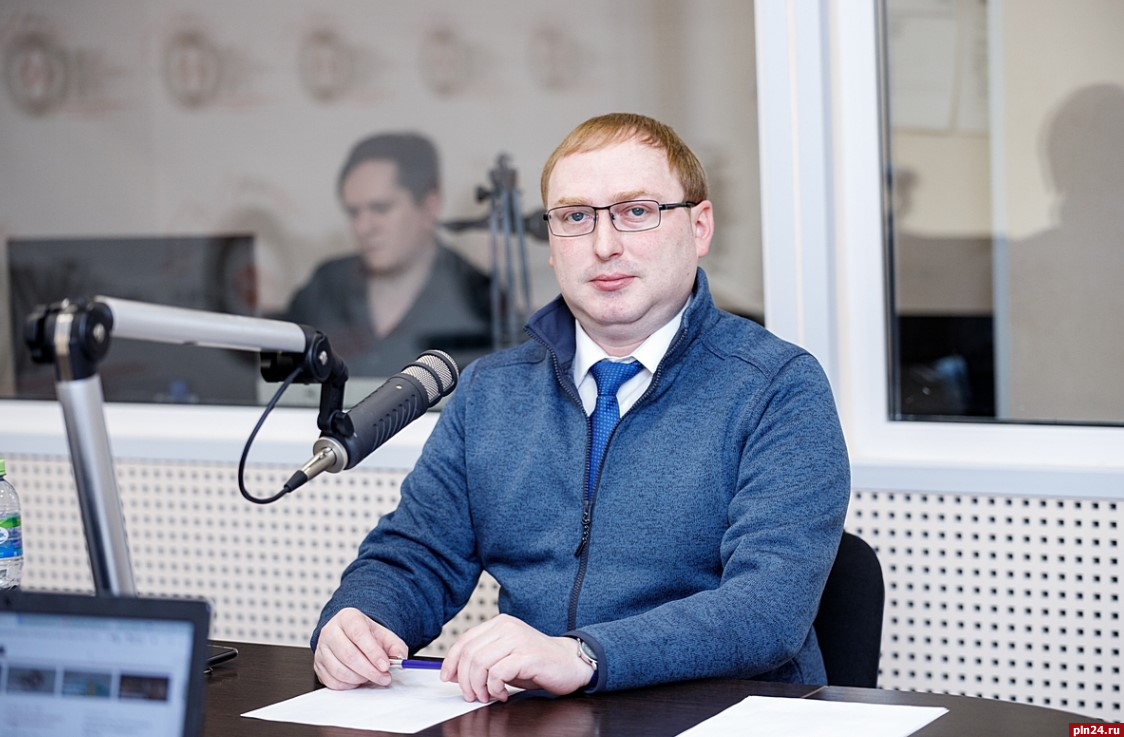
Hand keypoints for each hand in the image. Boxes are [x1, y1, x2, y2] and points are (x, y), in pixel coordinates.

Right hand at [313, 607, 408, 689]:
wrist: (351, 636)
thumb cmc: (367, 636)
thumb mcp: (385, 636)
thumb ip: (396, 646)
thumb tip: (400, 658)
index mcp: (348, 618)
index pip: (359, 635)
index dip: (373, 652)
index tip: (385, 666)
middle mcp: (331, 631)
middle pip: (348, 655)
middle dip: (369, 671)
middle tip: (384, 677)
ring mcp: (322, 649)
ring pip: (339, 670)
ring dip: (359, 679)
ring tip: (371, 677)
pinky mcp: (318, 665)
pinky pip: (332, 681)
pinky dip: (348, 685)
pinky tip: (358, 679)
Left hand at [441, 614, 595, 702]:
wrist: (569, 663)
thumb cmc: (536, 662)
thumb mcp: (504, 657)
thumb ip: (482, 659)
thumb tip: (455, 672)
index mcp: (499, 624)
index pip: (464, 640)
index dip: (451, 661)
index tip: (448, 677)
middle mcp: (507, 627)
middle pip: (470, 653)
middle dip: (465, 679)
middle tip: (472, 695)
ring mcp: (518, 640)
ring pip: (480, 663)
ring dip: (479, 686)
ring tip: (488, 695)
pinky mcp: (527, 655)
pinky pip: (498, 673)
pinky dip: (495, 688)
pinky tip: (503, 694)